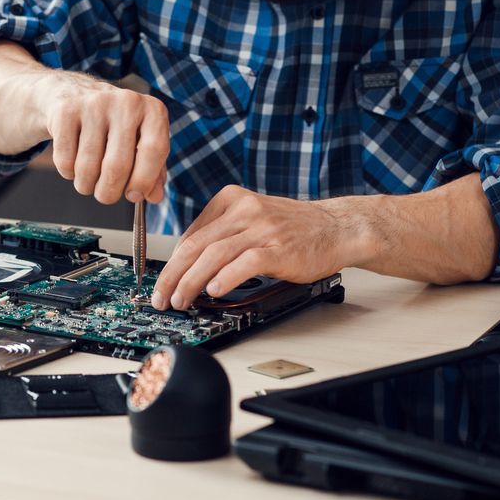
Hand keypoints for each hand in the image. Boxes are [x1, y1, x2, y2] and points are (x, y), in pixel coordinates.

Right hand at [37, 73, 168, 204]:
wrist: (72, 94)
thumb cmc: (113, 126)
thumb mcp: (139, 142)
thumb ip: (152, 171)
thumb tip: (154, 197)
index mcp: (152, 110)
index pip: (154, 150)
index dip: (143, 180)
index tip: (133, 195)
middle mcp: (126, 102)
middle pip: (117, 166)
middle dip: (109, 192)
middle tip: (105, 195)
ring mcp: (94, 104)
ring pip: (88, 167)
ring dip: (86, 185)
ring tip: (87, 180)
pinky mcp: (66, 111)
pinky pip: (65, 160)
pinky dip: (68, 172)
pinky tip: (72, 162)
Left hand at [151, 186, 373, 309]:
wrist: (338, 228)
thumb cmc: (294, 229)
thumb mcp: (252, 219)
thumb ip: (222, 235)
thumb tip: (188, 266)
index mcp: (231, 199)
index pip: (190, 234)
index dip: (171, 263)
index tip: (163, 282)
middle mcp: (244, 210)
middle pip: (196, 245)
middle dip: (172, 275)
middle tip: (161, 297)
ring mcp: (262, 228)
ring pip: (214, 255)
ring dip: (192, 282)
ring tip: (181, 300)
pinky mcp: (279, 248)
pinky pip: (245, 262)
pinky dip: (226, 277)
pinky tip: (214, 291)